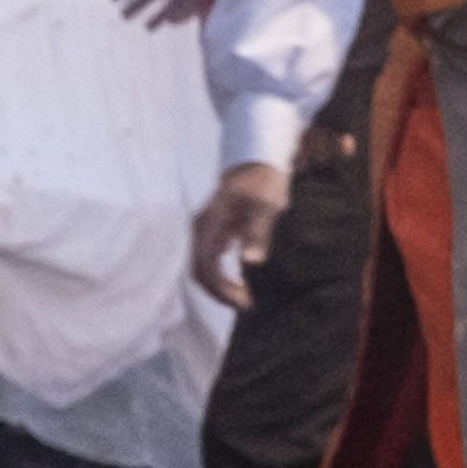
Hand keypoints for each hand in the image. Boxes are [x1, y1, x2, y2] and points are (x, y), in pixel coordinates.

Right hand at [188, 164, 287, 306]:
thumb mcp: (266, 205)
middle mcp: (201, 229)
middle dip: (220, 293)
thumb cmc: (263, 181)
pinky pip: (210, 262)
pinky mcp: (213, 234)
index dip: (222, 289)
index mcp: (209, 223)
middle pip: (200, 271)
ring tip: (245, 299)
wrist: (258, 163)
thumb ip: (257, 232)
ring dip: (220, 287)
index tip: (246, 301)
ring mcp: (205, 232)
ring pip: (203, 268)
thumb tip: (249, 262)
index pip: (205, 266)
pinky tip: (241, 284)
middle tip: (247, 304)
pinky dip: (222, 278)